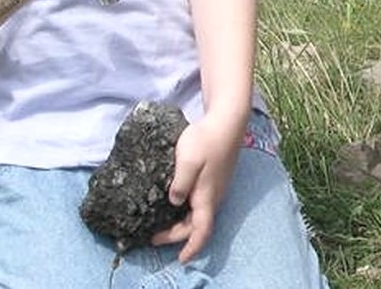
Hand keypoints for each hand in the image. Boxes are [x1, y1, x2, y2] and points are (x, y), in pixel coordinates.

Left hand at [151, 110, 246, 261]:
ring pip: (199, 215)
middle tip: (153, 237)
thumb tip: (174, 202)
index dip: (192, 248)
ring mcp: (216, 188)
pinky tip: (174, 203)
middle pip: (197, 225)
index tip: (181, 260)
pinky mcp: (215, 179)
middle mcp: (214, 196)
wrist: (228, 121)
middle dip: (177, 236)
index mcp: (207, 196)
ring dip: (182, 224)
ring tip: (160, 223)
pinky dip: (186, 211)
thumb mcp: (187, 160)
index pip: (201, 231)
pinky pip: (201, 204)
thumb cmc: (206, 139)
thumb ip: (179, 184)